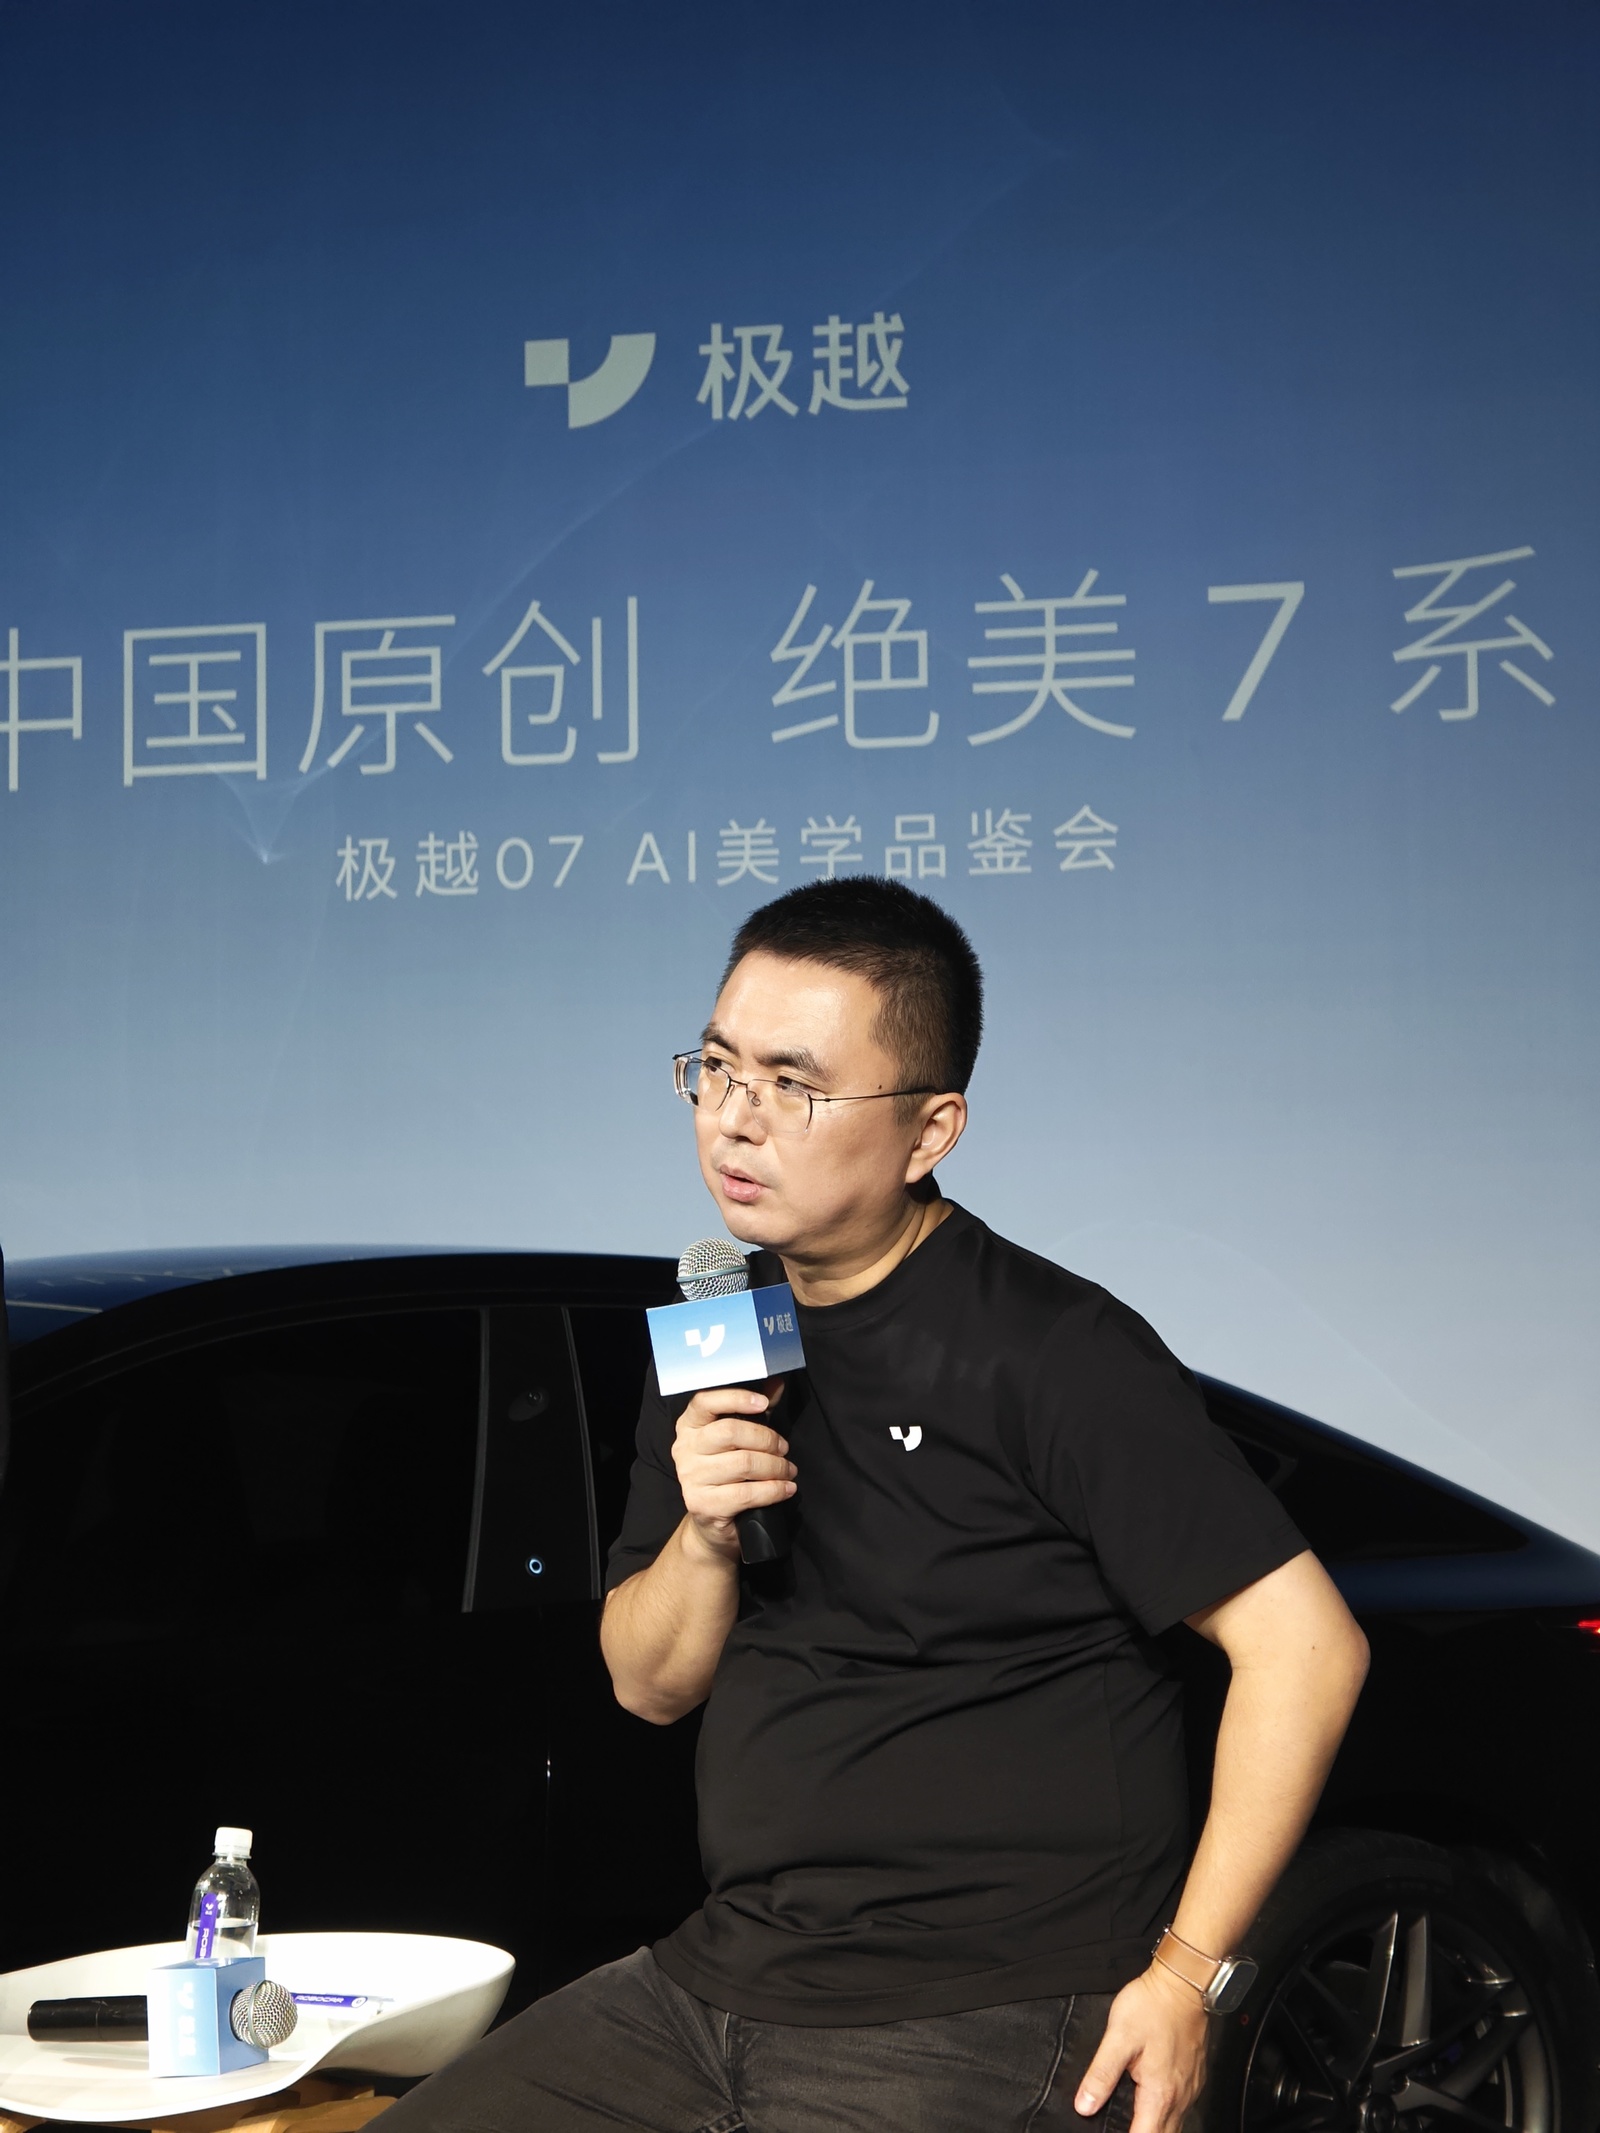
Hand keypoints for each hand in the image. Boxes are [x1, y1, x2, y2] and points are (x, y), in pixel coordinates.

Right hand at [672, 1379, 794, 1559]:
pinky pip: (746, 1493)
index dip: (736, 1398)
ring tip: (788, 1471)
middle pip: (730, 1432)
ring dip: (775, 1467)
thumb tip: (777, 1382)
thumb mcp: (740, 1438)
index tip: (764, 1403)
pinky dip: (773, 1490)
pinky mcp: (702, 1504)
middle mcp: (684, 1448)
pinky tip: (785, 1489)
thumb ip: (755, 1409)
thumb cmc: (728, 1473)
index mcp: (689, 1426)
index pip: (705, 1401)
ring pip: (742, 1463)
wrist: (712, 1521)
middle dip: (767, 1439)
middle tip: (784, 1449)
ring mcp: (690, 1477)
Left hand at [1075, 1964, 1209, 2132]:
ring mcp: (1190, 2088)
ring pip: (1174, 2126)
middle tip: (1123, 2127)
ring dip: (1155, 2129)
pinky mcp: (1194, 2077)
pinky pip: (1182, 2109)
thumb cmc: (1153, 2006)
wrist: (1183, 1983)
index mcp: (1159, 2094)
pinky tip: (1153, 2106)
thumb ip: (1101, 2073)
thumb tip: (1085, 2105)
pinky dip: (1167, 2116)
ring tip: (1135, 2122)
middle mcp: (1179, 2097)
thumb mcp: (1118, 2037)